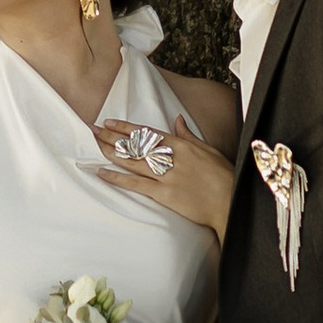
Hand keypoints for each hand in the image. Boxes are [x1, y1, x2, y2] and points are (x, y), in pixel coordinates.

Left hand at [93, 121, 235, 237]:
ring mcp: (167, 176)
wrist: (230, 203)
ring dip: (112, 153)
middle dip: (112, 137)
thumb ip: (188, 135)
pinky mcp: (165, 195)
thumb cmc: (223, 177)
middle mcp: (172, 158)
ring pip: (133, 162)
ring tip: (94, 146)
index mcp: (182, 145)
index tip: (109, 123)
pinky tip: (103, 173)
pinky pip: (137, 185)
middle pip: (136, 145)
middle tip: (93, 131)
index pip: (147, 133)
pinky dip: (119, 178)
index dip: (126, 127)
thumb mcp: (208, 150)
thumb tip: (177, 119)